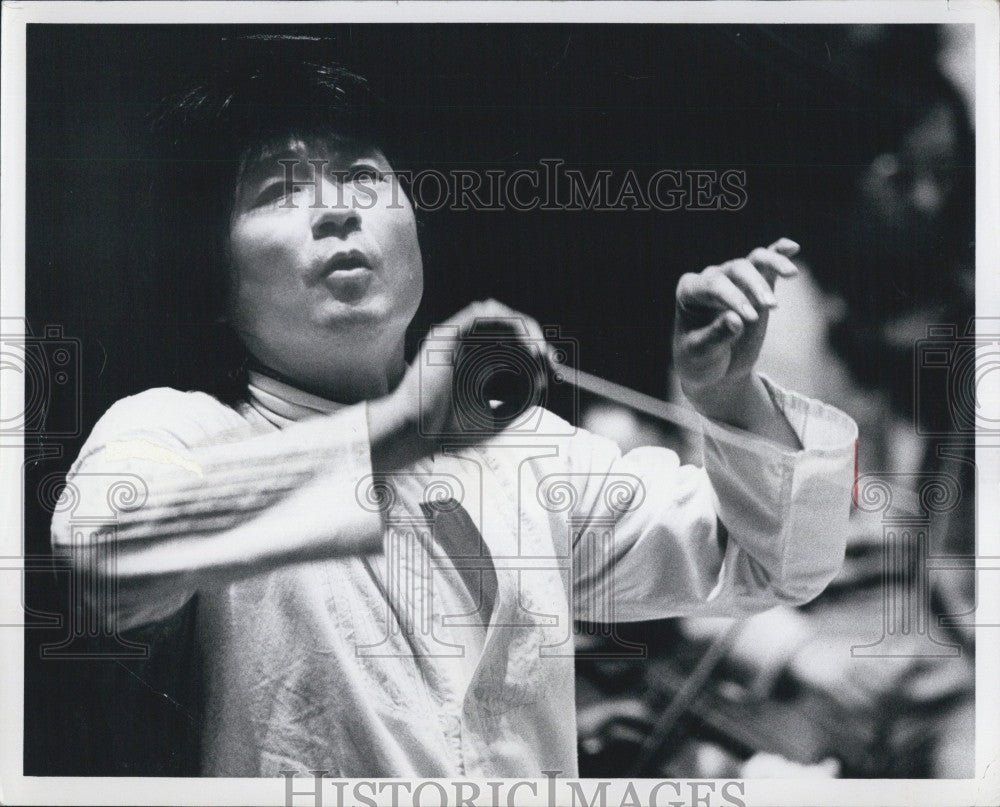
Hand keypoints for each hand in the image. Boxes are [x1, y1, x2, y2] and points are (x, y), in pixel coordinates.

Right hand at [369, 299, 547, 470]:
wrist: (416, 434)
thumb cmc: (447, 430)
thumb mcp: (495, 417)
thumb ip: (518, 400)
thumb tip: (541, 382)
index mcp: (472, 365)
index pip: (509, 345)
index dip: (536, 351)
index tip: (554, 368)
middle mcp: (463, 347)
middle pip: (507, 327)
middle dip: (535, 339)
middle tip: (551, 359)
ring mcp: (454, 338)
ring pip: (497, 314)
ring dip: (524, 326)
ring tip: (539, 350)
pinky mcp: (447, 333)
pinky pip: (482, 311)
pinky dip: (509, 322)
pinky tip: (525, 343)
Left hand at [673, 238, 799, 399]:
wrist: (713, 369)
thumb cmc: (700, 359)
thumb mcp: (703, 353)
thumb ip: (717, 335)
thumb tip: (736, 320)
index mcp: (689, 292)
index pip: (713, 285)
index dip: (733, 297)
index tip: (750, 318)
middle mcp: (710, 279)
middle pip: (736, 269)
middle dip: (754, 285)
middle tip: (771, 306)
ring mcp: (733, 280)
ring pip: (754, 260)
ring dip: (773, 264)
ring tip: (791, 274)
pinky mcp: (754, 285)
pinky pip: (765, 262)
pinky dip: (778, 252)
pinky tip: (793, 247)